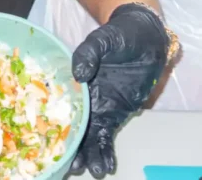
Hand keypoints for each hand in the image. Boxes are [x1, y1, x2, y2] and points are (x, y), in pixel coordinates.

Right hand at [70, 3, 171, 177]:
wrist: (146, 36)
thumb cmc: (121, 34)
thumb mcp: (102, 39)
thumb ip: (88, 52)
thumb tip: (78, 74)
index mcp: (77, 81)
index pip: (64, 105)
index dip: (59, 123)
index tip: (55, 140)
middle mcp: (86, 97)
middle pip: (76, 126)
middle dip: (74, 147)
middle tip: (73, 166)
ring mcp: (102, 106)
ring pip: (91, 135)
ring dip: (90, 153)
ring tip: (92, 169)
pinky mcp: (118, 112)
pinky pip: (109, 134)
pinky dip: (107, 150)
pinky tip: (106, 165)